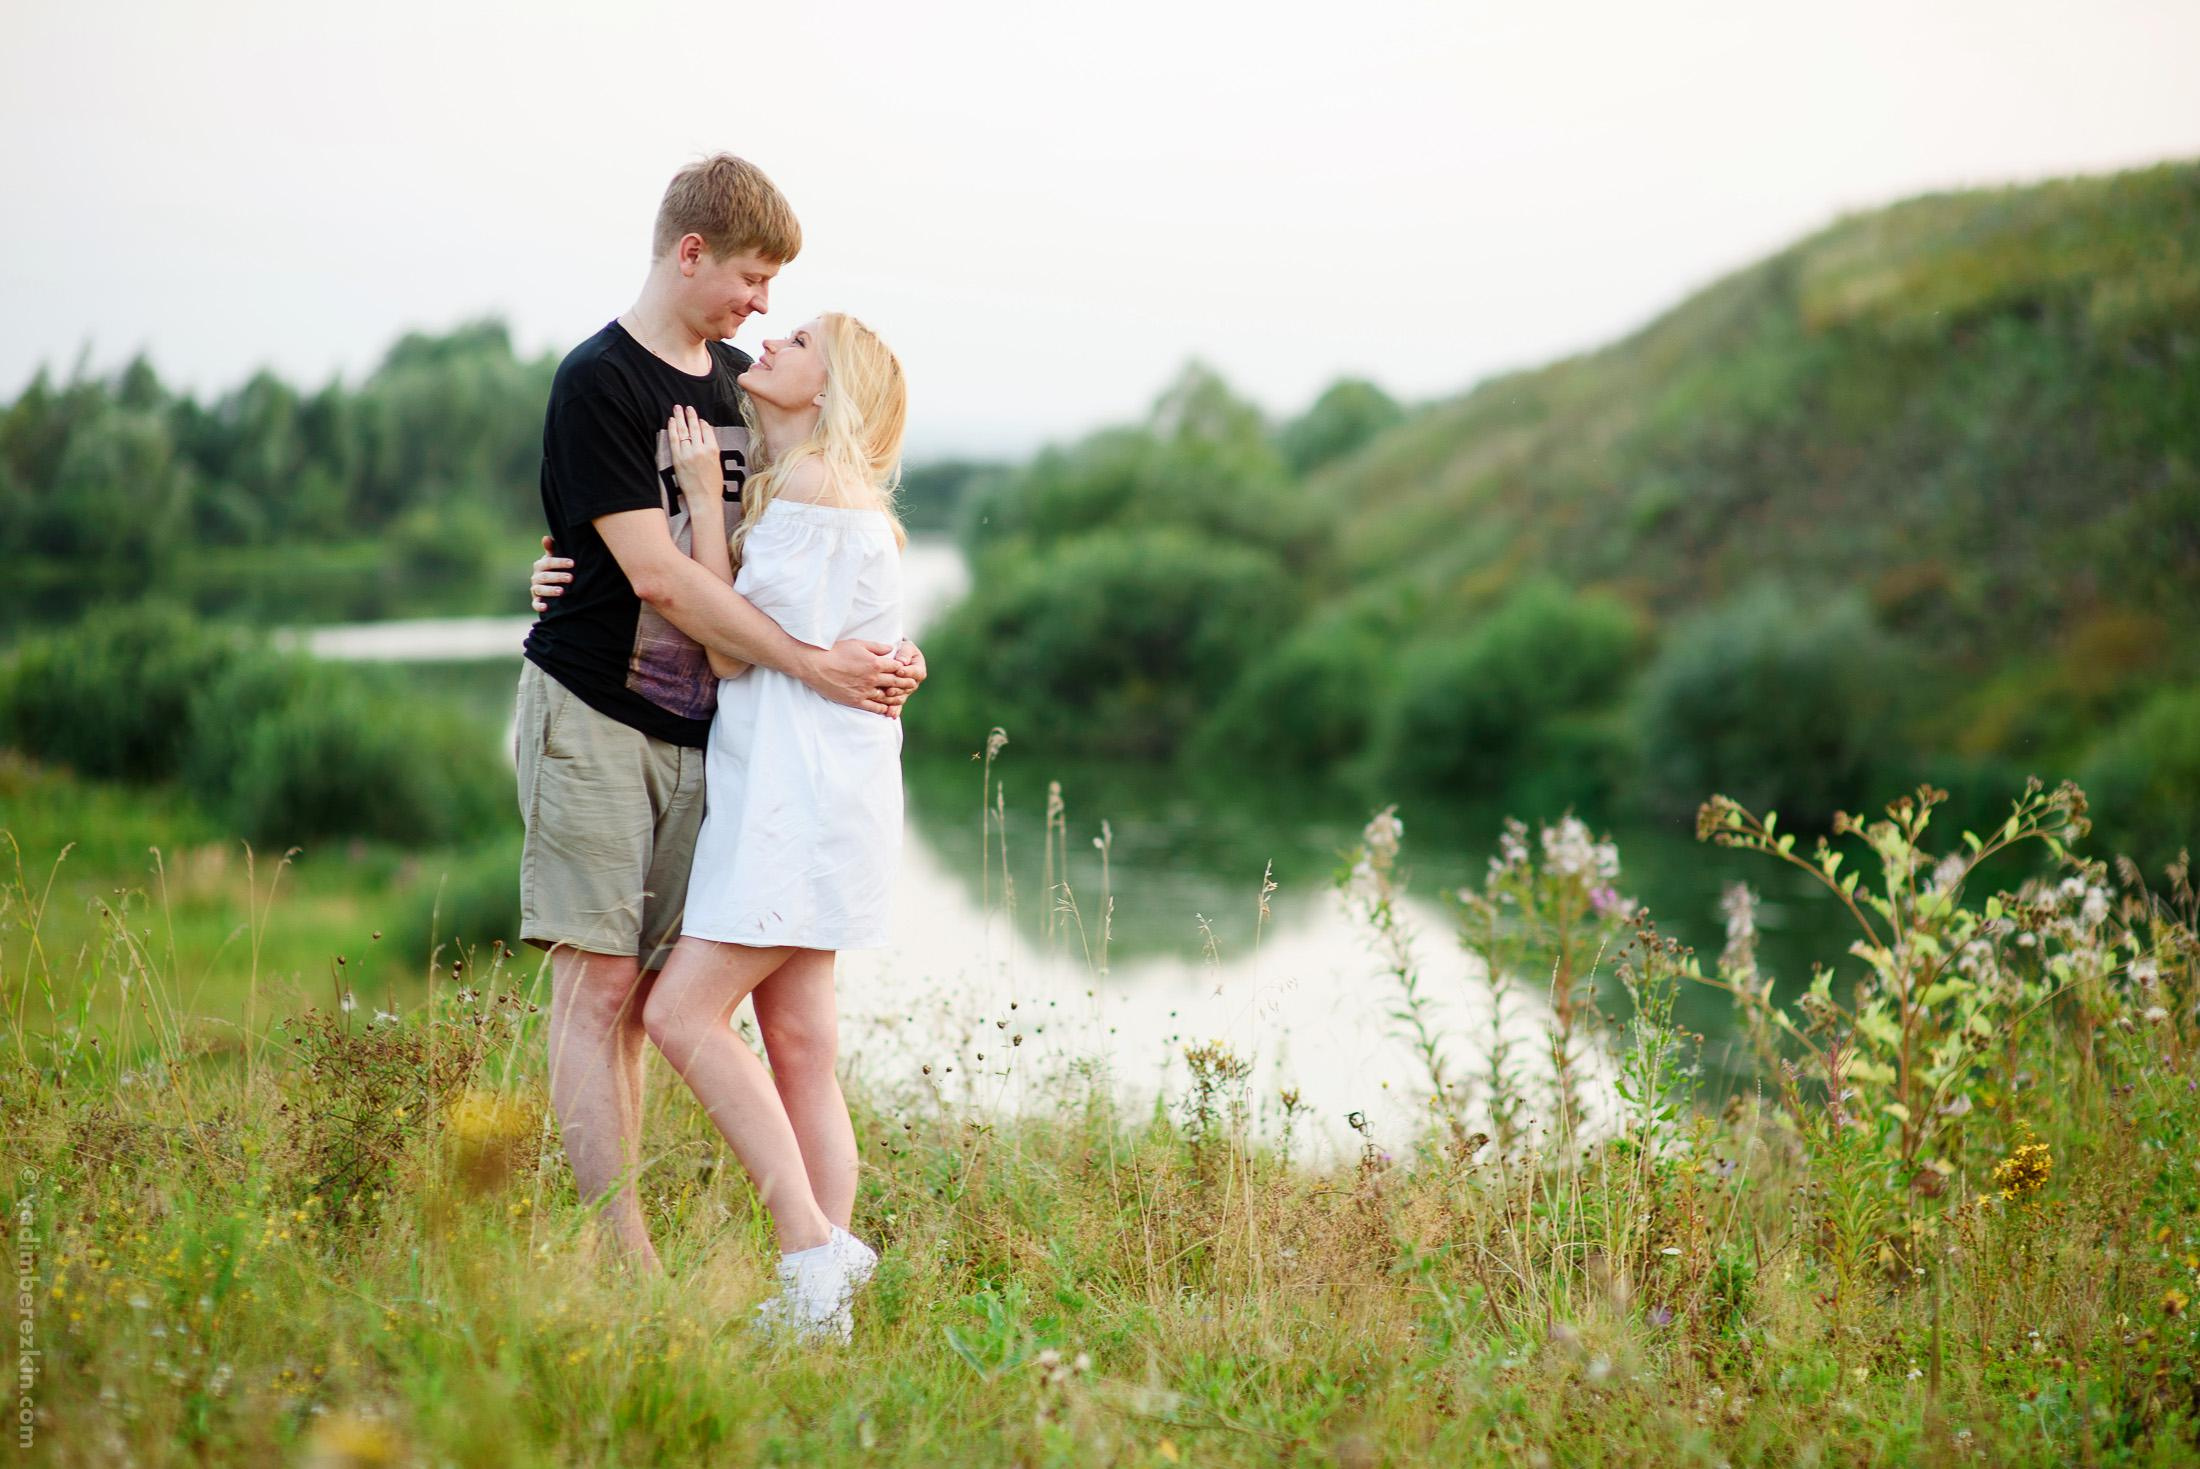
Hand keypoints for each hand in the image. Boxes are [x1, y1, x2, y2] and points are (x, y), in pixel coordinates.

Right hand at [531, 535, 572, 612]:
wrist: (550, 585)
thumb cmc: (554, 569)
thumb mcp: (553, 559)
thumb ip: (552, 549)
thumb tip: (546, 538)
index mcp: (540, 565)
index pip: (548, 562)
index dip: (560, 562)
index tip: (572, 563)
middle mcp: (536, 577)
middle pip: (545, 576)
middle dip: (558, 577)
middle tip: (571, 578)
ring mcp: (535, 589)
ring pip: (540, 589)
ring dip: (550, 590)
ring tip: (562, 591)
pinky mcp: (536, 600)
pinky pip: (535, 604)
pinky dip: (539, 605)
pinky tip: (547, 607)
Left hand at [668, 405, 723, 509]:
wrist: (704, 499)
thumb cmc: (713, 485)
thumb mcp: (718, 464)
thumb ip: (711, 449)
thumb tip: (705, 438)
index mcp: (713, 450)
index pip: (707, 430)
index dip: (702, 423)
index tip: (699, 420)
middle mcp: (701, 449)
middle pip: (695, 427)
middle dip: (691, 415)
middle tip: (688, 407)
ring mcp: (688, 453)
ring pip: (684, 431)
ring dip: (680, 418)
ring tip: (678, 408)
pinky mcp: (678, 459)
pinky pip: (674, 439)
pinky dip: (672, 429)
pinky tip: (671, 420)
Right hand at [806, 639, 920, 716]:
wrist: (816, 665)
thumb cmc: (835, 651)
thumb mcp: (858, 643)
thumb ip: (877, 647)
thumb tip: (891, 649)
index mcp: (875, 663)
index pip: (897, 668)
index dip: (903, 669)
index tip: (907, 670)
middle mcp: (873, 679)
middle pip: (895, 683)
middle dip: (905, 683)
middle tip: (912, 685)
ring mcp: (865, 691)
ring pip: (887, 697)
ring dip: (896, 697)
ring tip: (902, 697)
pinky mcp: (856, 701)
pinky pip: (874, 708)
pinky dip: (883, 709)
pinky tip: (887, 709)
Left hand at [884, 639, 926, 718]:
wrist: (897, 657)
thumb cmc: (902, 650)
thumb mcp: (906, 648)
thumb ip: (905, 653)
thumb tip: (902, 662)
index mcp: (919, 670)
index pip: (916, 672)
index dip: (908, 672)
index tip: (899, 670)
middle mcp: (914, 683)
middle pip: (908, 687)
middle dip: (899, 688)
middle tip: (889, 688)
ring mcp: (907, 692)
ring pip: (902, 697)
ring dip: (894, 698)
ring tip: (886, 697)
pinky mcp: (899, 697)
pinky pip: (897, 705)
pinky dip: (894, 710)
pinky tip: (889, 714)